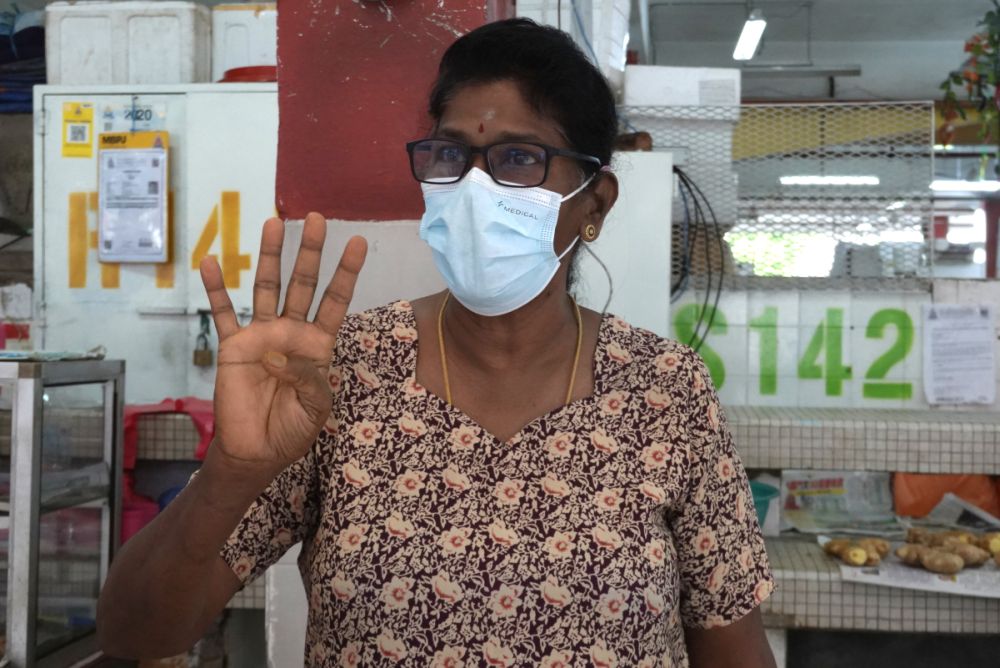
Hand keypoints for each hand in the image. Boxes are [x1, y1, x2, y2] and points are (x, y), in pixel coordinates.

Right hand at [200, 213, 366, 475]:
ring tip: (272, 223)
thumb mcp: (316, 406)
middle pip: (303, 283)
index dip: (346, 272)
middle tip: (316, 218)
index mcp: (318, 344)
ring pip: (267, 287)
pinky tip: (210, 261)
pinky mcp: (233, 345)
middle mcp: (291, 331)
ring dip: (269, 256)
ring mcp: (261, 335)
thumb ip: (308, 377)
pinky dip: (216, 288)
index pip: (335, 301)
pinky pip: (223, 312)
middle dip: (310, 251)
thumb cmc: (293, 429)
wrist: (256, 451)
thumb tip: (281, 352)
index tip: (357, 242)